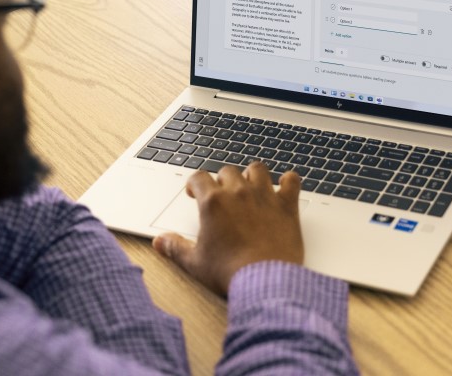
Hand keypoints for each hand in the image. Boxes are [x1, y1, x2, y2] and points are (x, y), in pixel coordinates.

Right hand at [152, 162, 303, 296]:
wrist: (265, 282)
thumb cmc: (230, 272)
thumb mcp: (195, 262)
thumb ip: (175, 248)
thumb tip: (160, 242)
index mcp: (213, 202)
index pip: (199, 177)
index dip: (194, 183)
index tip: (194, 191)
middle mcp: (238, 193)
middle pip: (227, 171)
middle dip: (222, 180)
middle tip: (222, 195)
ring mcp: (264, 196)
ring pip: (257, 169)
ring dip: (252, 175)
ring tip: (250, 186)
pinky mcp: (286, 206)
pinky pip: (291, 181)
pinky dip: (288, 181)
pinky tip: (284, 186)